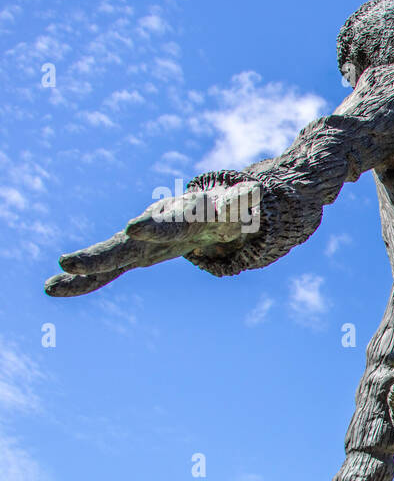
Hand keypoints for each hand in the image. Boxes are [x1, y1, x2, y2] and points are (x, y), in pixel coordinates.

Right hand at [44, 180, 260, 296]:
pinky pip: (107, 271)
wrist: (208, 213)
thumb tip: (253, 191)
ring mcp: (139, 243)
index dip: (154, 228)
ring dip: (83, 271)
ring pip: (109, 258)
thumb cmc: (226, 213)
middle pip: (125, 247)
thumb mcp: (238, 209)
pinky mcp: (134, 255)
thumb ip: (242, 202)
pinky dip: (83, 280)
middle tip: (69, 263)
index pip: (168, 226)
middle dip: (99, 256)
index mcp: (180, 219)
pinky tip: (53, 289)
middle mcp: (152, 229)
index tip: (134, 229)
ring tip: (53, 282)